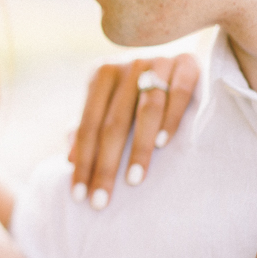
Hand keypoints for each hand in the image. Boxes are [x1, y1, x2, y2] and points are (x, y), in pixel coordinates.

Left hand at [68, 54, 199, 208]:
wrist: (180, 56)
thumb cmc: (138, 90)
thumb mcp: (110, 104)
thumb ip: (89, 127)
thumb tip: (69, 160)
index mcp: (101, 75)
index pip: (87, 126)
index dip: (82, 162)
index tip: (79, 196)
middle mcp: (127, 67)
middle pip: (113, 123)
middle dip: (105, 165)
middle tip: (102, 200)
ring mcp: (158, 63)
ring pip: (146, 110)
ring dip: (139, 147)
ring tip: (133, 180)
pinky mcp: (187, 65)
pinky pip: (178, 93)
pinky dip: (170, 119)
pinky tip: (163, 144)